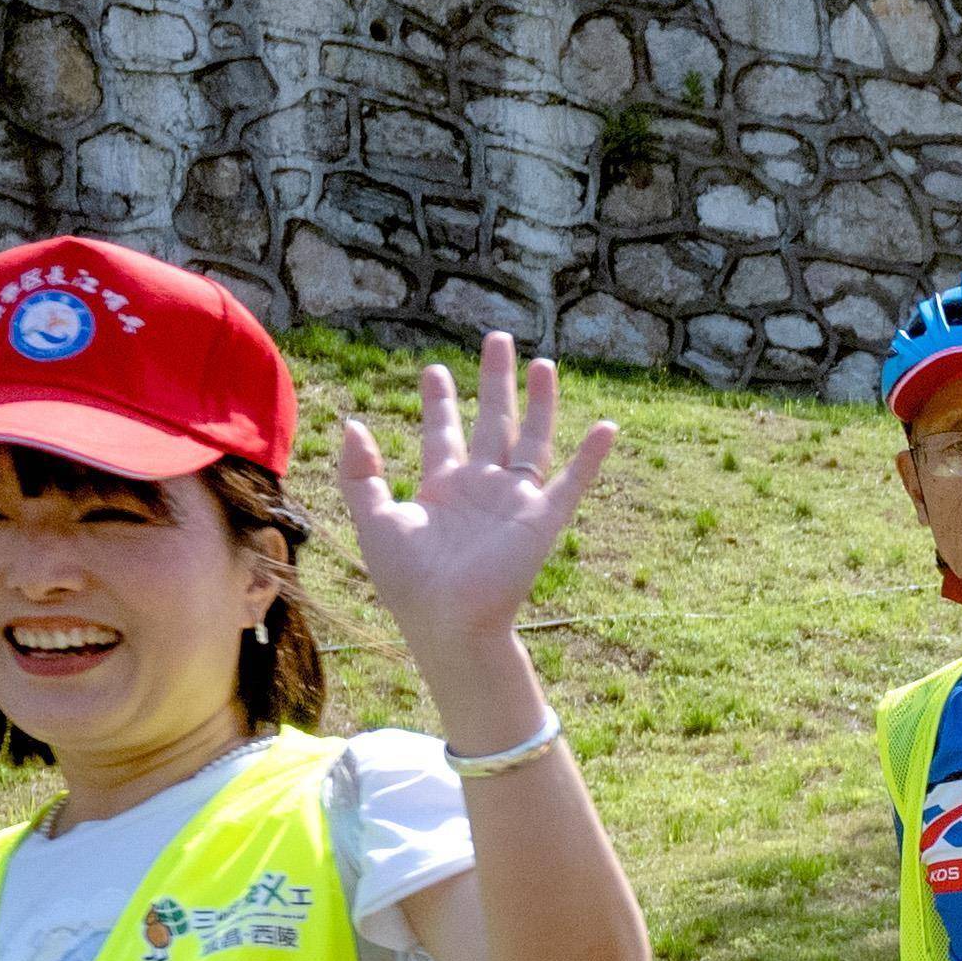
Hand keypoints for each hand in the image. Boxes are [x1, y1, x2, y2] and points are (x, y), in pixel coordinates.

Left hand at [335, 331, 623, 678]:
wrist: (447, 620)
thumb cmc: (408, 581)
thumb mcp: (374, 520)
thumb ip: (362, 474)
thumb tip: (354, 424)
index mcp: (443, 487)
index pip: (443, 431)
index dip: (440, 400)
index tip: (435, 369)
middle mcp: (482, 487)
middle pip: (493, 421)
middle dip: (495, 381)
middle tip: (498, 340)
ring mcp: (514, 501)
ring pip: (532, 439)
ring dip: (541, 402)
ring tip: (544, 363)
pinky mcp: (542, 519)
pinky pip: (572, 481)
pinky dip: (591, 456)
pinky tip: (607, 427)